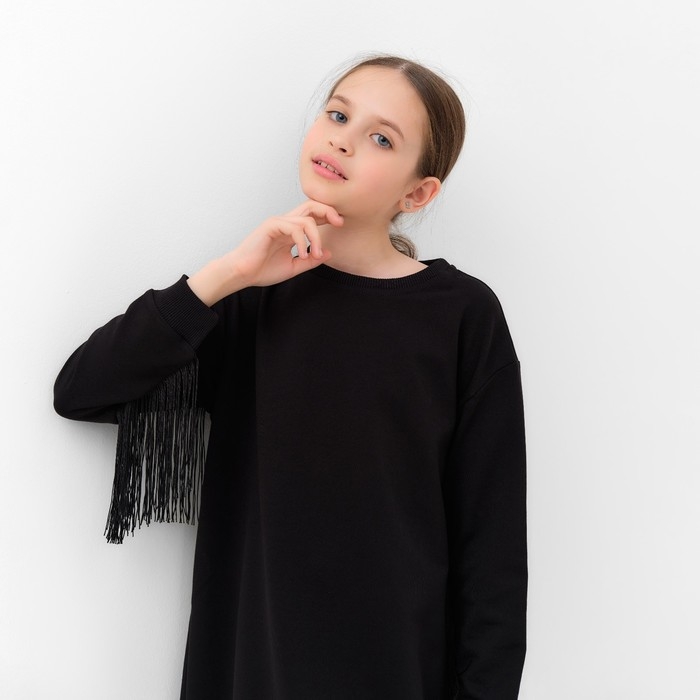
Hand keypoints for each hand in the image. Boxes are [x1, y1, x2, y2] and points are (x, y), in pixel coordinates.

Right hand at [187, 200, 342, 304]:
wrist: (242, 274)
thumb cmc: (263, 270)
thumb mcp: (294, 267)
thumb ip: (311, 260)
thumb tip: (329, 253)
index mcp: (291, 231)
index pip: (313, 215)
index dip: (329, 216)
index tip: (340, 225)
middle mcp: (286, 223)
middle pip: (311, 206)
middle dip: (328, 211)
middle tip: (339, 223)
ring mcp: (278, 223)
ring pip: (306, 219)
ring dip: (316, 237)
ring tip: (315, 254)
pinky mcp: (270, 226)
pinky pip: (294, 227)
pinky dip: (303, 241)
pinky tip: (302, 254)